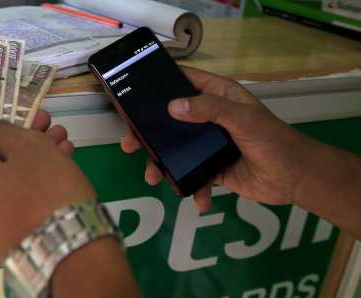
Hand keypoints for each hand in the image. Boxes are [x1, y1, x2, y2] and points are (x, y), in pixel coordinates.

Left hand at [0, 110, 95, 263]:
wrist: (72, 251)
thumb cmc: (45, 190)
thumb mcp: (27, 147)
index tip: (0, 115)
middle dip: (13, 141)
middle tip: (43, 126)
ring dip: (25, 161)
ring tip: (60, 144)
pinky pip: (3, 204)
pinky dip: (24, 186)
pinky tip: (56, 168)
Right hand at [121, 68, 315, 211]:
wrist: (294, 178)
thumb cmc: (272, 140)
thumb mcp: (243, 119)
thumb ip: (210, 109)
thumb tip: (172, 107)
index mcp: (218, 97)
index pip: (185, 82)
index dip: (161, 83)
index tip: (134, 91)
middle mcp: (209, 118)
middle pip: (171, 120)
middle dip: (149, 133)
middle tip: (130, 144)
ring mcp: (208, 144)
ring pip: (176, 150)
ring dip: (162, 164)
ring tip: (153, 178)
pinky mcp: (212, 168)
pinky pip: (192, 175)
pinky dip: (191, 187)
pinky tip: (198, 199)